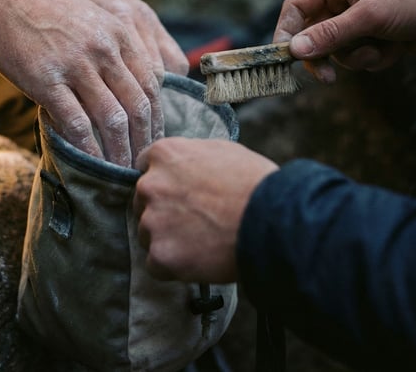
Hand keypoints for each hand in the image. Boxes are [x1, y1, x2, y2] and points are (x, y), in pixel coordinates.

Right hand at [0, 0, 162, 165]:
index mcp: (120, 34)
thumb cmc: (46, 8)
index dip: (156, 118)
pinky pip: (76, 123)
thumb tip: (126, 87)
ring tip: (121, 171)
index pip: (152, 85)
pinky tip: (90, 163)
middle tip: (142, 162)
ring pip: (112, 119)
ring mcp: (77, 66)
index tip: (153, 138)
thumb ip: (114, 49)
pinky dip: (87, 149)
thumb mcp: (92, 18)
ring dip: (120, 152)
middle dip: (144, 141)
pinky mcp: (47, 82)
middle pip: (138, 106)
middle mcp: (105, 50)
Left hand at [133, 137, 278, 283]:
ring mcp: (153, 221)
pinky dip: (174, 266)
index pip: (145, 167)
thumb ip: (191, 155)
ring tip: (201, 241)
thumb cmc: (254, 182)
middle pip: (143, 202)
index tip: (177, 193)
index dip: (164, 181)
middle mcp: (151, 185)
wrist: (272, 220)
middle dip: (162, 210)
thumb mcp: (222, 149)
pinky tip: (199, 259)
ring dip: (167, 239)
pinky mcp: (161, 254)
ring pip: (148, 233)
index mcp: (165, 154)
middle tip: (193, 220)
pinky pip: (156, 264)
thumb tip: (185, 165)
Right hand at [273, 0, 415, 82]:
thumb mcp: (369, 16)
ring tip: (379, 49)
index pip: (296, 7)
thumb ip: (330, 33)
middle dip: (323, 56)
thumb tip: (294, 50)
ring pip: (335, 50)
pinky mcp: (370, 37)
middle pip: (311, 35)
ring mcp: (355, 20)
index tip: (284, 56)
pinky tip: (393, 48)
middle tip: (326, 78)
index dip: (285, 31)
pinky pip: (356, 57)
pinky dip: (372, 59)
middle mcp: (340, 1)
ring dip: (355, 57)